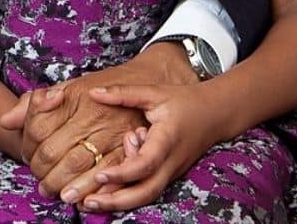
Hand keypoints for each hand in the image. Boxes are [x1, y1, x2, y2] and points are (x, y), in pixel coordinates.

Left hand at [0, 43, 194, 202]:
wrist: (214, 114)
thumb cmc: (180, 101)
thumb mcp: (152, 93)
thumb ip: (123, 92)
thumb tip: (93, 91)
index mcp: (166, 139)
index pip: (145, 162)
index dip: (122, 172)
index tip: (97, 175)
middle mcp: (169, 161)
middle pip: (145, 190)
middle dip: (114, 199)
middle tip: (82, 201)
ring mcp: (169, 172)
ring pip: (145, 196)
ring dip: (117, 203)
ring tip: (85, 205)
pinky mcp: (166, 176)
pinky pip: (146, 192)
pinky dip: (124, 198)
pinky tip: (101, 200)